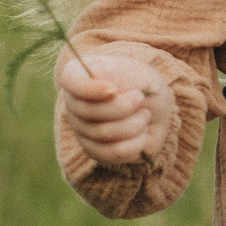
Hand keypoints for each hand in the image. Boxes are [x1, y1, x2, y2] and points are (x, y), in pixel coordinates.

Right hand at [57, 48, 173, 167]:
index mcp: (78, 76)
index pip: (71, 81)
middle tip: (140, 98)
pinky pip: (111, 153)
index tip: (113, 89)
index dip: (89, 88)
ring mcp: (81, 129)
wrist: (154, 107)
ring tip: (145, 114)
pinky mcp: (94, 150)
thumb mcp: (133, 71)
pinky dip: (134, 143)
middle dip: (122, 106)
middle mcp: (74, 103)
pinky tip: (143, 133)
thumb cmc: (140, 83)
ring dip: (133, 124)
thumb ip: (115, 74)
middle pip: (87, 111)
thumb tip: (95, 76)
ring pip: (102, 133)